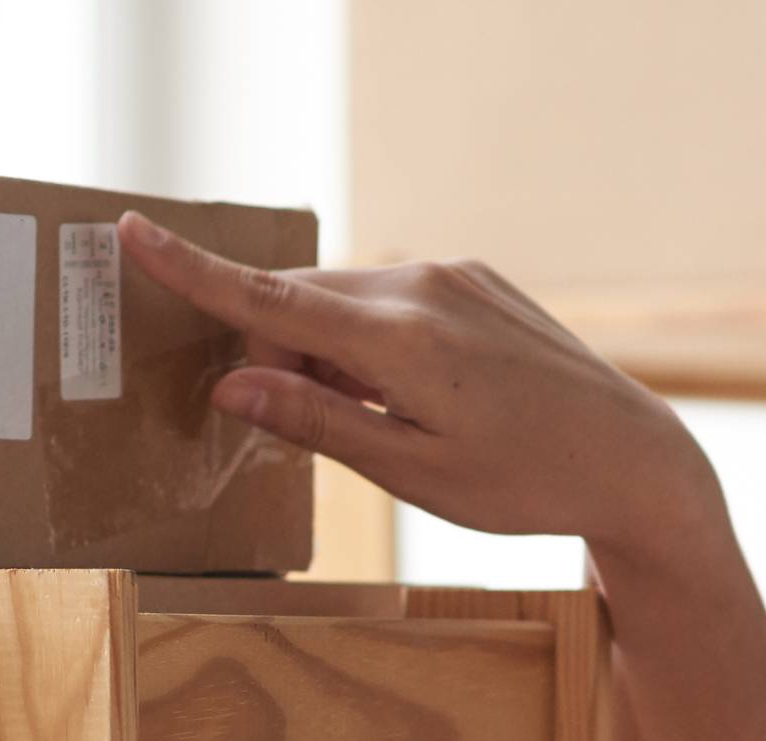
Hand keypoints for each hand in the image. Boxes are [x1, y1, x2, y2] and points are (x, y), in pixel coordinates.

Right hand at [115, 214, 729, 580]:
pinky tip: (415, 397)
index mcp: (400, 342)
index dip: (195, 271)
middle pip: (303, 303)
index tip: (133, 232)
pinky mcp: (476, 280)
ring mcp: (453, 276)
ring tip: (386, 421)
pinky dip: (371, 343)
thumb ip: (319, 423)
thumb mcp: (415, 474)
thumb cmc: (527, 484)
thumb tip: (235, 383)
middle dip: (279, 354)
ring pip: (346, 303)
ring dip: (330, 353)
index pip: (269, 299)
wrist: (633, 458)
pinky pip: (391, 300)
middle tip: (302, 424)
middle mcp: (423, 287)